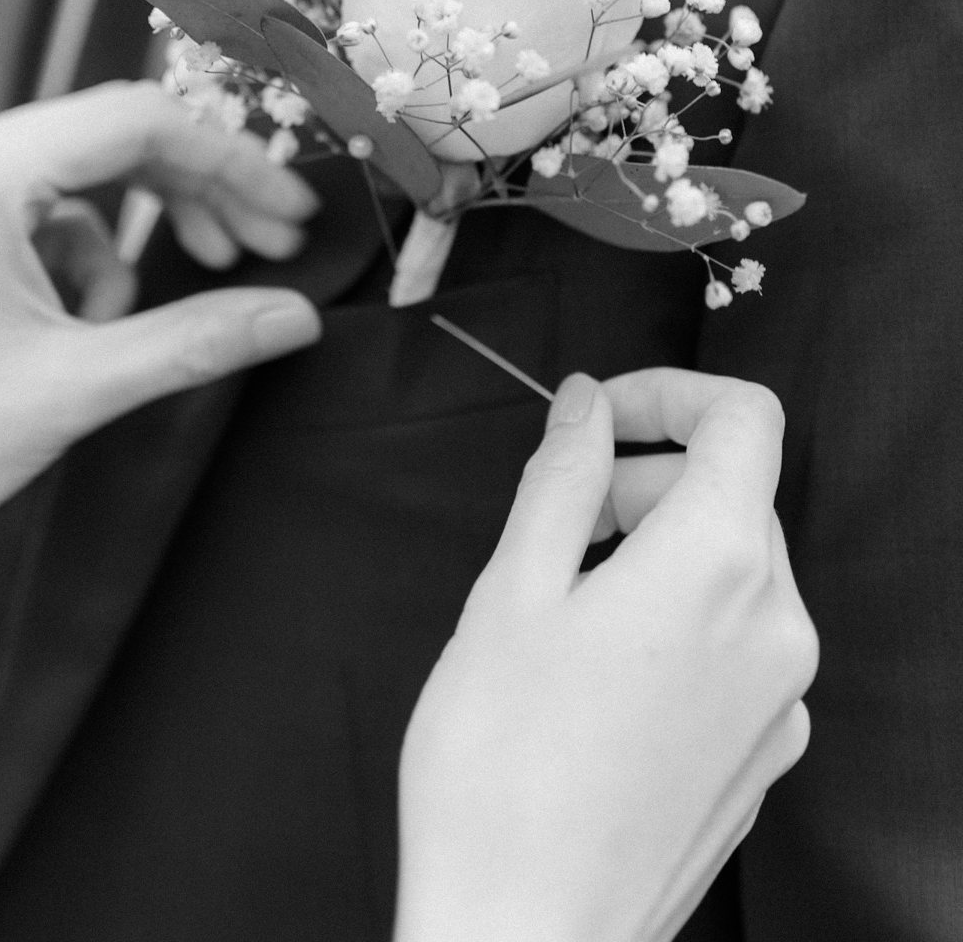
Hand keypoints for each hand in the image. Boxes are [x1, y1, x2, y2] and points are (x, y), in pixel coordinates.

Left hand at [0, 83, 320, 612]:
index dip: (233, 162)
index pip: (140, 119)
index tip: (292, 216)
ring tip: (136, 325)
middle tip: (265, 252)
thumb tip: (297, 315)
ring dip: (130, 241)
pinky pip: (35, 212)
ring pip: (77, 178)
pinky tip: (74, 334)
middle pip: (112, 138)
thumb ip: (197, 340)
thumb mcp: (77, 388)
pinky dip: (75, 262)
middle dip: (194, 196)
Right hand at [395, 368, 818, 941]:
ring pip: (736, 568)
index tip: (597, 416)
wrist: (522, 937)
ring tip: (564, 605)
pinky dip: (680, 620)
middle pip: (735, 493)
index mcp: (718, 565)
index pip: (744, 418)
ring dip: (659, 548)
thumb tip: (586, 404)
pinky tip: (598, 673)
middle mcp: (776, 627)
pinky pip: (738, 644)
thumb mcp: (511, 589)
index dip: (668, 392)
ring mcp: (780, 701)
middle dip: (645, 477)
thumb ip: (561, 476)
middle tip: (554, 520)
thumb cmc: (499, 769)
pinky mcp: (764, 757)